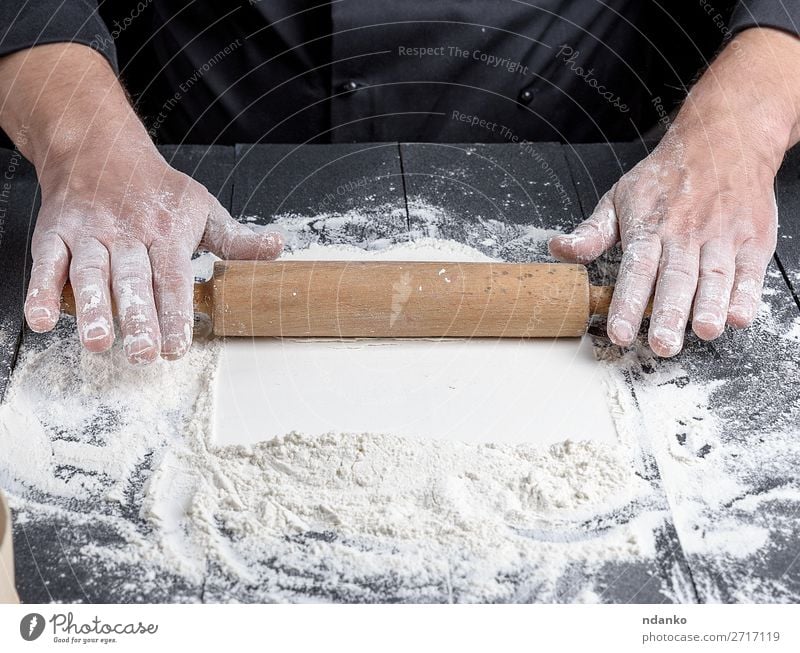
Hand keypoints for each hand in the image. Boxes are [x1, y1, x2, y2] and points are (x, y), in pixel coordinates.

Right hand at [25, 144, 281, 363]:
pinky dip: (41, 291)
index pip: (172, 277)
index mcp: (166, 232)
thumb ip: (235, 239)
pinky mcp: (55, 235)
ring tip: (99, 342)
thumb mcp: (203, 207)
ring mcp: (89, 235)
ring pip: (90, 274)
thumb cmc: (156, 188)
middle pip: (132, 280)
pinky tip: (42, 319)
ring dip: (92, 309)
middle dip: (138, 318)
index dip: (175, 313)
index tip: (178, 346)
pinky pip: (46, 265)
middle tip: (144, 353)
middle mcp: (127, 235)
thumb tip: (276, 249)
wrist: (99, 149)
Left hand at [550, 28, 799, 356]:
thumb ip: (592, 232)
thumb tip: (559, 249)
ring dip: (709, 306)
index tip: (618, 332)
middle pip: (675, 278)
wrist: (724, 139)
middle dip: (668, 314)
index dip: (626, 303)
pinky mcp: (751, 240)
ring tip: (703, 332)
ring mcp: (721, 237)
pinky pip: (750, 271)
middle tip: (662, 345)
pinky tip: (739, 316)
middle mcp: (685, 234)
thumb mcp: (620, 198)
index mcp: (649, 227)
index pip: (635, 269)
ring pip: (714, 276)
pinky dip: (747, 294)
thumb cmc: (667, 176)